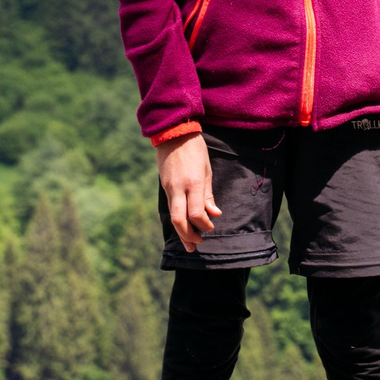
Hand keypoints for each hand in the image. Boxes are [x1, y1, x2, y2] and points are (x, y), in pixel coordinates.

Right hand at [158, 134, 220, 251]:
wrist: (173, 133)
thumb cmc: (195, 150)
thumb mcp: (207, 170)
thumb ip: (208, 194)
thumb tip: (215, 214)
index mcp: (193, 183)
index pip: (196, 213)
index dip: (204, 225)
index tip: (210, 228)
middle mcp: (178, 188)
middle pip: (179, 220)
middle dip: (188, 236)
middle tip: (197, 245)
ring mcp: (169, 188)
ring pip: (172, 216)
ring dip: (180, 232)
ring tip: (189, 245)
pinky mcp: (164, 187)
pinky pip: (170, 207)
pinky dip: (177, 219)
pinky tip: (183, 226)